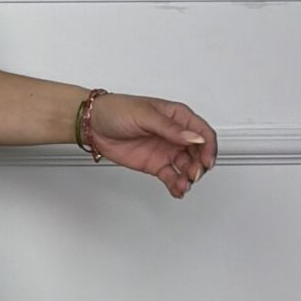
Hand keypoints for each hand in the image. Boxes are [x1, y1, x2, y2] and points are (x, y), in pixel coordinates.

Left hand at [83, 93, 216, 197]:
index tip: (206, 160)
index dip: (208, 147)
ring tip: (183, 184)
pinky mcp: (156, 164)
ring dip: (189, 177)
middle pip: (199, 152)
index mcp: (177, 116)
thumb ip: (170, 129)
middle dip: (200, 165)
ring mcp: (166, 150)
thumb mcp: (145, 115)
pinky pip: (172, 176)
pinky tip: (178, 190)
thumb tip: (194, 137)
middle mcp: (175, 134)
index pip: (202, 132)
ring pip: (187, 166)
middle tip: (194, 174)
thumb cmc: (116, 110)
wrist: (92, 125)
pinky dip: (177, 185)